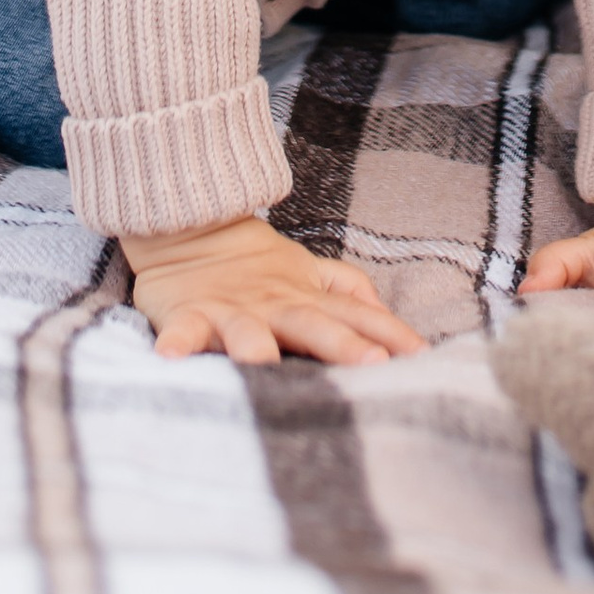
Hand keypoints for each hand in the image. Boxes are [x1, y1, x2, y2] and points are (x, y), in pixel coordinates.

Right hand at [125, 216, 427, 365]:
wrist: (195, 228)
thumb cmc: (260, 266)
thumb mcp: (312, 274)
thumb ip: (351, 293)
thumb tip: (393, 321)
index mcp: (308, 297)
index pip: (358, 314)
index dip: (391, 333)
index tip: (422, 358)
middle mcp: (276, 304)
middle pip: (313, 324)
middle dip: (343, 344)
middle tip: (372, 364)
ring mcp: (232, 309)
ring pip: (246, 330)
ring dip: (254, 346)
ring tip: (263, 365)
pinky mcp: (189, 312)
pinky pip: (183, 329)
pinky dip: (176, 342)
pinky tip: (171, 358)